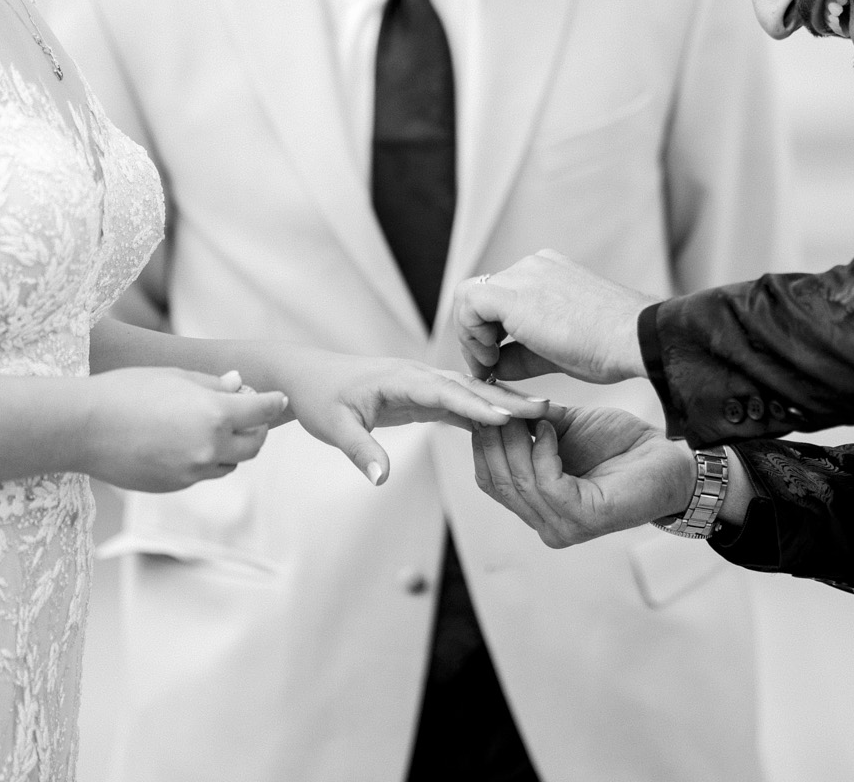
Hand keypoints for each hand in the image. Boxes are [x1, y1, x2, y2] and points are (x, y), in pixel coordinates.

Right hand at [81, 368, 289, 492]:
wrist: (84, 428)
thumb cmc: (127, 390)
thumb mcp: (175, 376)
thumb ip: (212, 384)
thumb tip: (238, 385)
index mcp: (215, 414)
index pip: (261, 410)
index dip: (273, 402)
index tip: (279, 398)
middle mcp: (210, 447)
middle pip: (254, 445)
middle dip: (256, 428)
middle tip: (248, 413)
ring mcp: (192, 472)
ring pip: (230, 463)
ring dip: (231, 447)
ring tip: (214, 427)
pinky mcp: (175, 486)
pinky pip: (202, 474)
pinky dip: (205, 459)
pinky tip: (185, 442)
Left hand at [266, 350, 549, 485]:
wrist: (306, 378)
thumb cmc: (318, 399)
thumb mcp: (335, 427)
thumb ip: (362, 450)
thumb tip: (383, 478)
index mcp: (400, 378)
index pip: (447, 391)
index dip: (480, 404)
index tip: (513, 415)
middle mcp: (416, 375)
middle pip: (469, 387)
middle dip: (507, 398)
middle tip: (547, 409)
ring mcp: (421, 383)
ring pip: (469, 392)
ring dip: (503, 402)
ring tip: (542, 414)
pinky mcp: (420, 395)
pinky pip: (458, 403)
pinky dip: (484, 411)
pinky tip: (509, 424)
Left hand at [451, 252, 653, 383]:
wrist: (635, 339)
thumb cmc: (610, 348)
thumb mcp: (558, 351)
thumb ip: (523, 355)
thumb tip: (496, 368)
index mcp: (549, 273)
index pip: (503, 296)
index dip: (490, 331)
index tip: (495, 362)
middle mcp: (534, 265)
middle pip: (483, 294)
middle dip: (477, 333)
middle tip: (486, 368)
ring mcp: (524, 273)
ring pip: (470, 295)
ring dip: (470, 334)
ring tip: (487, 366)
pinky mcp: (513, 291)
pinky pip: (468, 302)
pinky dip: (470, 332)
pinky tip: (489, 358)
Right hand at [471, 404, 697, 547]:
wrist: (668, 460)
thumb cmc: (620, 446)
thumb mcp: (562, 428)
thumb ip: (528, 423)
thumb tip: (490, 396)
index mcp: (535, 507)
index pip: (487, 479)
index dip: (481, 441)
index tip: (484, 401)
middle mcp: (545, 525)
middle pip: (496, 481)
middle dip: (493, 437)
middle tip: (501, 402)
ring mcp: (563, 527)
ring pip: (518, 482)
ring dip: (518, 440)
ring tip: (527, 411)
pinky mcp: (585, 519)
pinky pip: (547, 484)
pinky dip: (543, 451)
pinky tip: (551, 430)